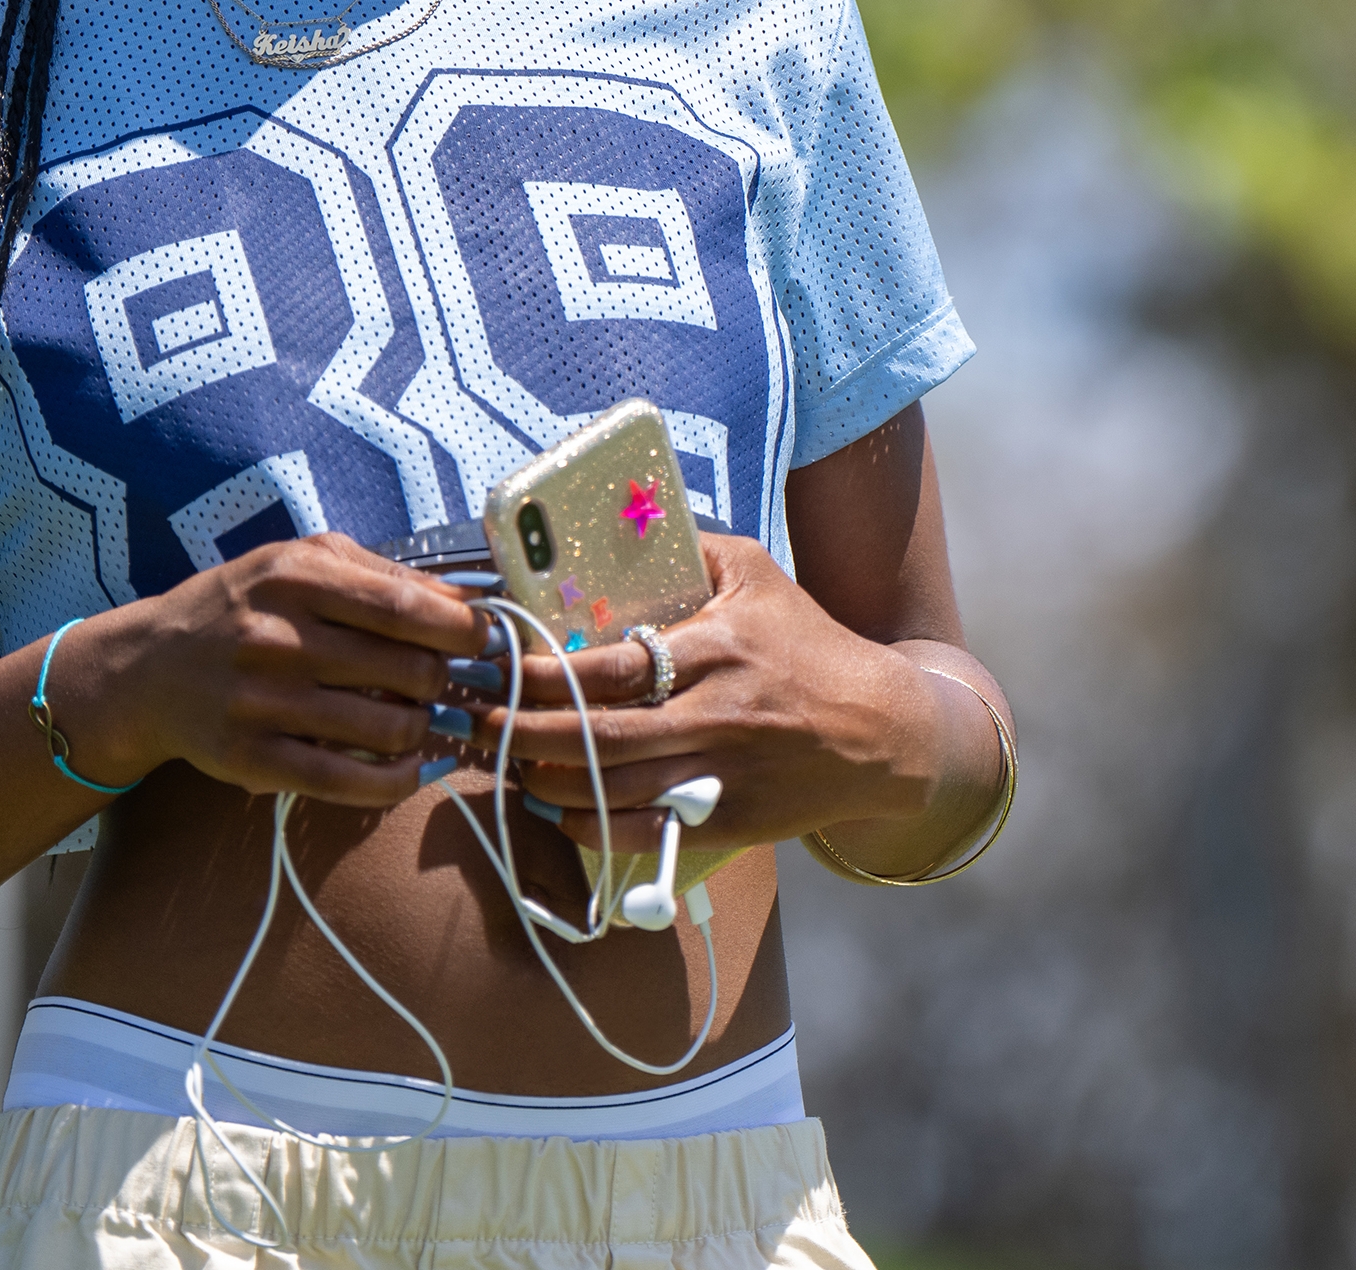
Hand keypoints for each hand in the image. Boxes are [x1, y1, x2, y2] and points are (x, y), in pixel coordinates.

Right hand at [60, 534, 484, 808]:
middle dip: (442, 680)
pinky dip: (397, 780)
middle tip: (436, 681)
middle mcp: (278, 638)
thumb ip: (381, 574)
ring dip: (422, 729)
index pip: (409, 606)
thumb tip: (468, 601)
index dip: (464, 629)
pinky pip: (351, 782)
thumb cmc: (243, 607)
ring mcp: (264, 703)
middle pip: (410, 671)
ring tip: (413, 717)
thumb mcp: (299, 563)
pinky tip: (408, 767)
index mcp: (297, 578)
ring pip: (391, 729)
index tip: (480, 638)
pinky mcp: (252, 760)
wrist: (148, 669)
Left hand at [479, 536, 946, 852]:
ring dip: (543, 781)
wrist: (882, 730)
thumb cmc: (809, 644)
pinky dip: (589, 826)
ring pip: (609, 791)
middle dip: (519, 735)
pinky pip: (642, 832)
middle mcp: (714, 714)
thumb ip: (689, 548)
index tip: (493, 672)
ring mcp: (720, 774)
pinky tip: (556, 808)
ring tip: (503, 763)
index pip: (607, 668)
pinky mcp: (728, 821)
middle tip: (473, 725)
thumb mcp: (757, 574)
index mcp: (714, 648)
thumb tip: (617, 522)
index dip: (539, 677)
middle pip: (594, 737)